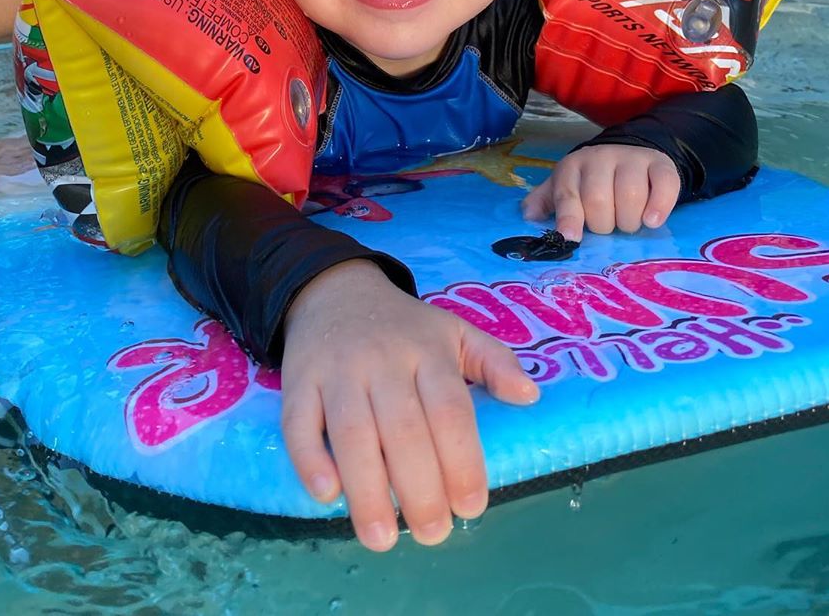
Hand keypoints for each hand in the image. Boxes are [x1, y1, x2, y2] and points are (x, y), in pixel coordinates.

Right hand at [279, 260, 538, 551]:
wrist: (334, 290)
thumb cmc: (403, 326)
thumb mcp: (454, 330)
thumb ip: (494, 362)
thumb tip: (530, 396)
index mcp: (427, 351)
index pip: (449, 409)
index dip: (462, 461)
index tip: (471, 507)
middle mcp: (382, 360)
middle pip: (402, 429)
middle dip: (419, 489)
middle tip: (432, 534)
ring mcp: (337, 370)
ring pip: (352, 433)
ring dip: (367, 490)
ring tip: (381, 537)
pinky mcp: (298, 380)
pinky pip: (298, 422)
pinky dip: (309, 459)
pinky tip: (326, 495)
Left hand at [521, 144, 680, 241]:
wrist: (628, 155)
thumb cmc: (590, 181)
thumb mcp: (565, 187)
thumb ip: (546, 202)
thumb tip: (529, 217)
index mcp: (572, 167)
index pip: (568, 194)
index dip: (569, 218)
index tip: (571, 238)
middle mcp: (600, 158)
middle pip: (599, 200)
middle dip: (603, 224)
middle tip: (608, 226)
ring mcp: (631, 159)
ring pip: (630, 195)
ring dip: (629, 220)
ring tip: (627, 222)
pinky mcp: (660, 164)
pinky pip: (664, 186)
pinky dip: (659, 207)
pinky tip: (652, 221)